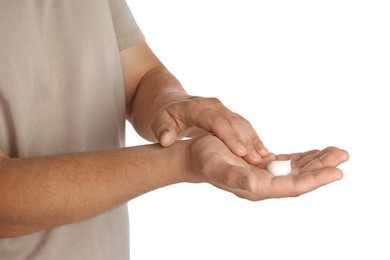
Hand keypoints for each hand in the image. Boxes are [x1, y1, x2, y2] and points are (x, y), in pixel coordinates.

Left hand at [151, 95, 268, 164]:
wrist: (172, 102)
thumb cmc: (165, 115)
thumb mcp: (158, 121)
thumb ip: (162, 130)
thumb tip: (166, 139)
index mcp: (197, 107)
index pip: (216, 121)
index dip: (229, 136)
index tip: (239, 152)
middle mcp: (213, 106)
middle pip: (233, 122)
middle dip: (246, 140)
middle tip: (257, 159)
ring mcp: (222, 110)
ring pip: (242, 123)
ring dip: (253, 140)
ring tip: (264, 157)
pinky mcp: (228, 116)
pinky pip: (243, 126)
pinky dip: (253, 138)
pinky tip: (262, 152)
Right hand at [186, 135, 348, 200]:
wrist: (195, 157)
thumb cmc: (203, 160)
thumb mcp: (216, 166)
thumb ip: (233, 177)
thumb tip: (253, 185)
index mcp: (257, 187)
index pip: (293, 185)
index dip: (316, 179)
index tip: (337, 171)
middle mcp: (264, 183)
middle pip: (300, 177)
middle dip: (322, 167)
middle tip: (343, 155)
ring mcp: (265, 175)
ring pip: (296, 169)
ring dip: (316, 161)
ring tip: (335, 151)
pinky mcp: (263, 165)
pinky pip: (288, 162)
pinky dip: (302, 157)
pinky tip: (313, 153)